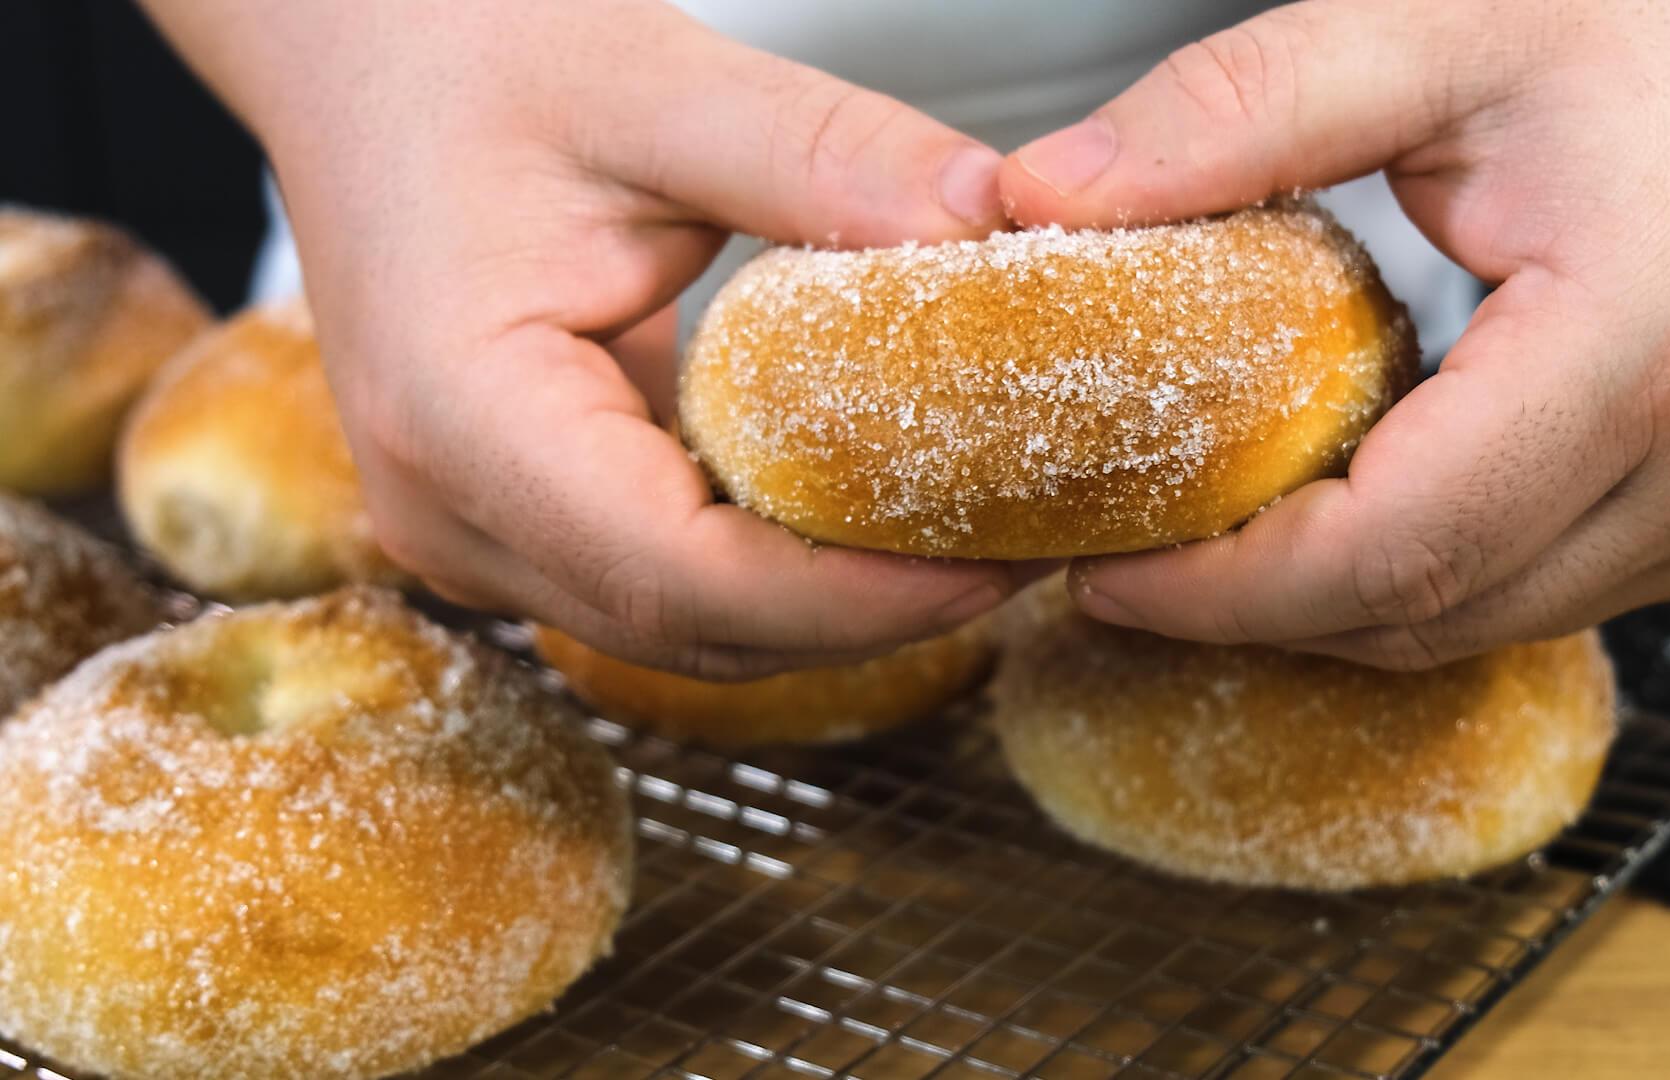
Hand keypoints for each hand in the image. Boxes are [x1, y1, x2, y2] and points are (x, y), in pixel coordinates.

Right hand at [139, 0, 1025, 677]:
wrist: (361, 59)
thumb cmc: (464, 56)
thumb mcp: (658, 85)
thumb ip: (827, 156)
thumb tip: (994, 224)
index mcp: (460, 415)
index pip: (678, 574)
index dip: (848, 599)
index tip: (987, 566)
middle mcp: (449, 506)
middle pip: (689, 627)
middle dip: (862, 614)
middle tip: (1015, 553)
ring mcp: (474, 526)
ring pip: (681, 627)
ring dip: (824, 604)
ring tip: (966, 537)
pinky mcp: (513, 515)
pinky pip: (661, 580)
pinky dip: (772, 566)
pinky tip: (869, 512)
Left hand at [1002, 0, 1669, 667]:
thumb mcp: (1441, 26)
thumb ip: (1236, 113)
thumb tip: (1045, 194)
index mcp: (1647, 351)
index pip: (1392, 551)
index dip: (1226, 589)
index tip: (1107, 569)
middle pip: (1427, 614)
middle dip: (1254, 610)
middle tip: (1126, 558)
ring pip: (1480, 623)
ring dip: (1332, 602)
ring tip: (1210, 537)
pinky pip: (1540, 592)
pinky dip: (1420, 575)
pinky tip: (1337, 509)